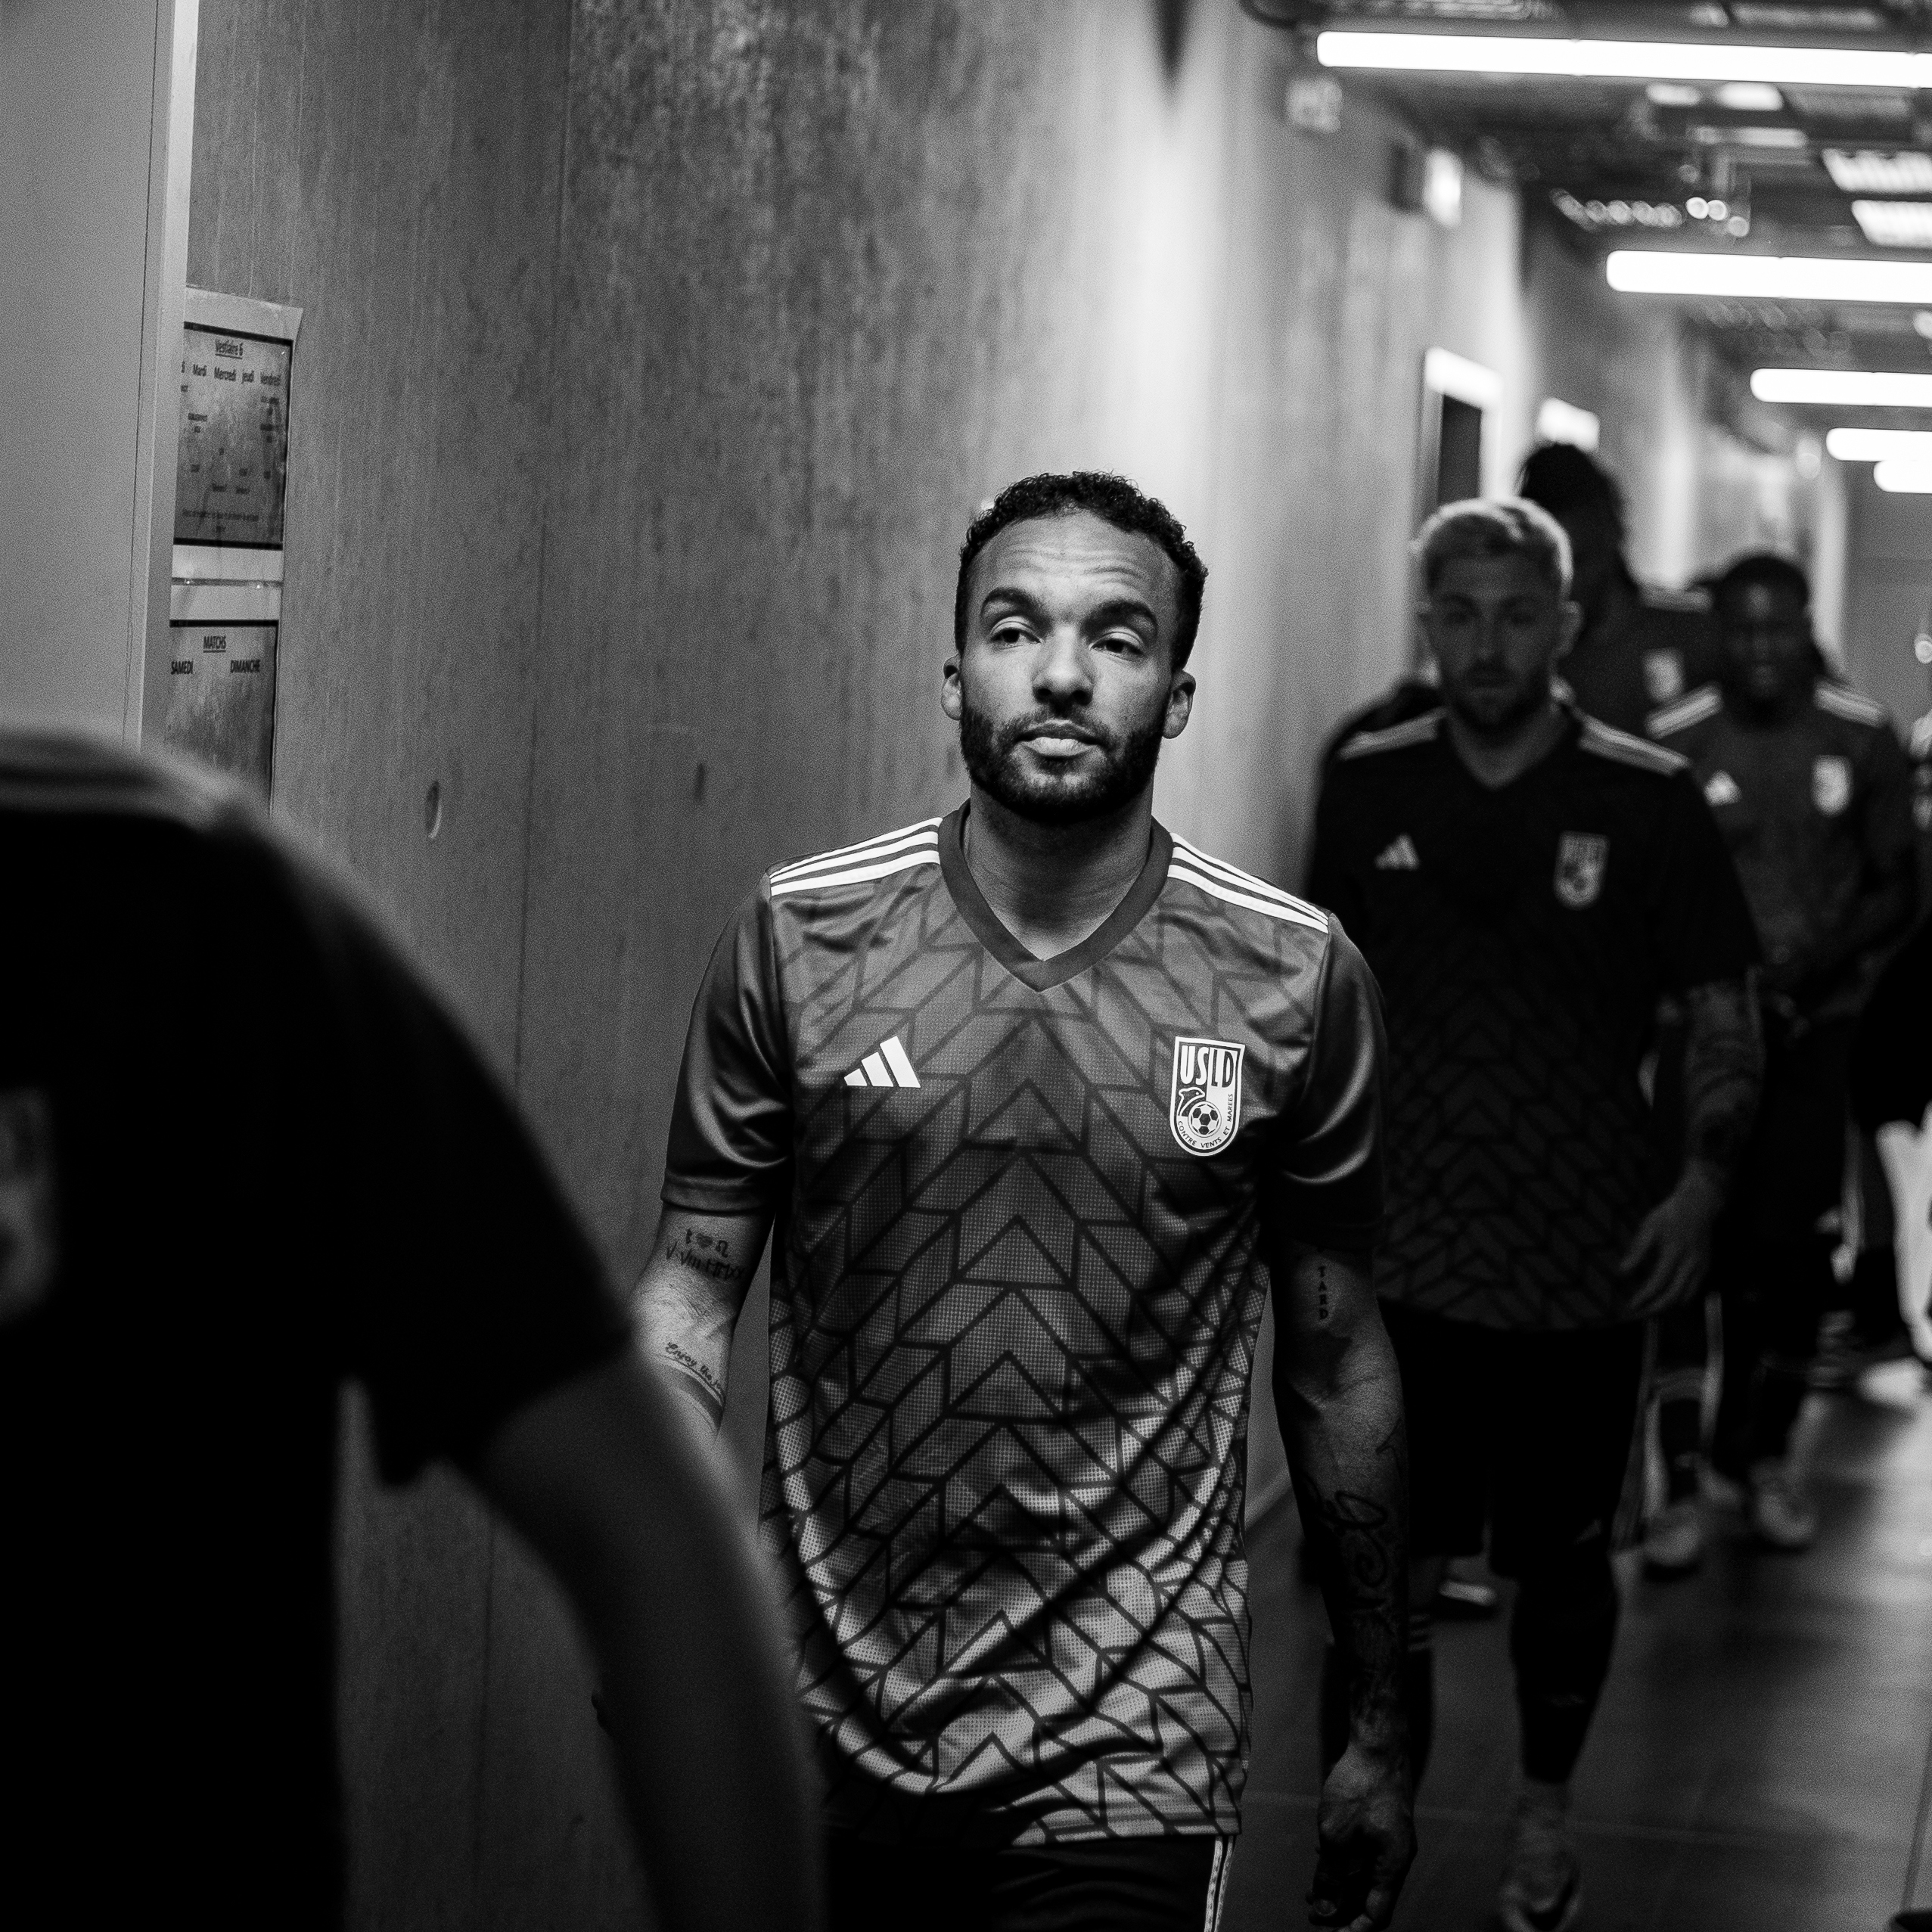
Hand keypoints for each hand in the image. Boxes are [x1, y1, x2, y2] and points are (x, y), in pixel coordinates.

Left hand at [1309, 1740, 1413, 1929]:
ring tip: (1312, 1893)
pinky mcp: (1381, 1825)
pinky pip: (1364, 1856)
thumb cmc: (1359, 1788)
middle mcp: (1395, 1858)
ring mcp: (1390, 1840)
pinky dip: (1344, 1865)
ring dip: (1340, 1887)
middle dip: (1342, 1910)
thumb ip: (1330, 1875)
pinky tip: (1322, 1859)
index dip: (1352, 1929)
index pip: (1376, 1915)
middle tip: (1314, 1915)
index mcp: (1392, 1866)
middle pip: (1371, 1899)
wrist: (1377, 1746)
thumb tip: (1324, 1910)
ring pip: (1365, 1877)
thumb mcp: (1336, 1836)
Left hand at [1620, 1164, 1724, 1316]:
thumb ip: (1636, 1251)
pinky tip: (1666, 1300)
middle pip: (1672, 1295)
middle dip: (1654, 1308)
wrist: (1698, 1206)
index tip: (1631, 1306)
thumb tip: (1622, 1272)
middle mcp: (1690, 1262)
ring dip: (1667, 1307)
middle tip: (1638, 1314)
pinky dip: (1680, 1298)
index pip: (1657, 1282)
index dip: (1644, 1297)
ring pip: (1684, 1296)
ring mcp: (1700, 1266)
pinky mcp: (1705, 1267)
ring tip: (1649, 1310)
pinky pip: (1693, 1290)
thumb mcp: (1648, 1227)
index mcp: (1673, 1252)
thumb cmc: (1669, 1215)